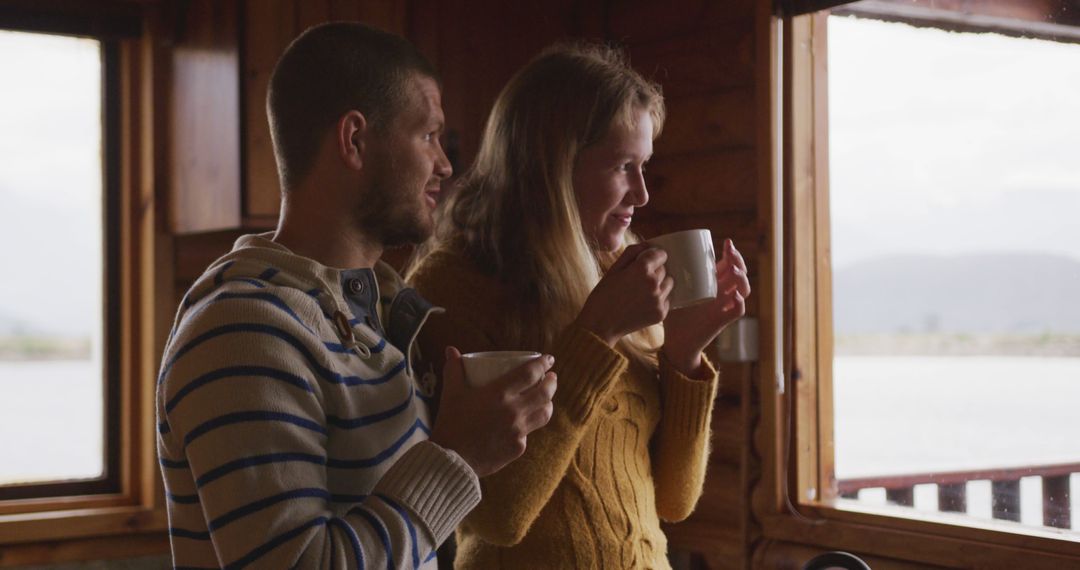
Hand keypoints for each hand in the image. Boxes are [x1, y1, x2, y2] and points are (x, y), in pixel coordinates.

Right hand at [429, 347, 556, 476]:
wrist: (451, 460)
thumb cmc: (451, 424)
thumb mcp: (451, 393)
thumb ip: (453, 369)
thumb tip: (451, 349)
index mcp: (499, 394)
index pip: (530, 373)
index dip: (542, 364)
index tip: (548, 359)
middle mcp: (514, 411)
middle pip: (545, 393)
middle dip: (551, 382)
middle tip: (551, 376)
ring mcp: (518, 431)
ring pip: (544, 414)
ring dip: (548, 403)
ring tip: (545, 398)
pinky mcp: (518, 448)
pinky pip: (529, 433)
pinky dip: (528, 424)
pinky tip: (524, 422)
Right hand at [573, 243, 673, 345]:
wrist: (601, 325)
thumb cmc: (603, 295)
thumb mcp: (613, 269)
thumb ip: (631, 253)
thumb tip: (647, 245)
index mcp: (641, 269)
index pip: (660, 254)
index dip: (653, 255)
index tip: (648, 260)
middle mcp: (653, 283)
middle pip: (664, 269)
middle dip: (654, 270)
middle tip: (638, 279)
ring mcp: (658, 300)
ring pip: (669, 283)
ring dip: (659, 284)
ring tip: (642, 291)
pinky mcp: (661, 313)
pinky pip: (667, 299)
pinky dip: (659, 299)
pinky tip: (643, 303)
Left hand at [662, 239, 750, 373]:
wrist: (677, 340)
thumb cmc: (674, 315)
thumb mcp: (673, 290)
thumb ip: (668, 274)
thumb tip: (655, 252)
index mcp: (712, 284)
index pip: (729, 265)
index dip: (732, 253)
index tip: (727, 242)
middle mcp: (722, 293)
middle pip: (740, 273)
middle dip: (739, 260)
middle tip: (731, 252)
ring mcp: (724, 306)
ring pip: (744, 290)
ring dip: (742, 278)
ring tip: (733, 269)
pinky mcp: (722, 320)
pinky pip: (738, 311)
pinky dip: (739, 303)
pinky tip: (735, 296)